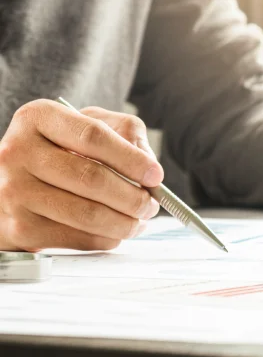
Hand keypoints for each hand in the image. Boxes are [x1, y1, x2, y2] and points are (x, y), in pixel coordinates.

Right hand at [0, 100, 163, 251]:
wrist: (18, 180)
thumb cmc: (63, 149)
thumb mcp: (92, 124)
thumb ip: (126, 134)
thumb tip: (149, 167)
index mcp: (39, 118)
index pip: (93, 136)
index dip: (131, 159)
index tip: (155, 175)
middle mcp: (18, 152)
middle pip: (91, 178)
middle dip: (133, 197)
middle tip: (151, 204)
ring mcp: (14, 192)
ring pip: (86, 214)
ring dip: (125, 222)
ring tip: (139, 219)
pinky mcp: (19, 227)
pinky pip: (77, 238)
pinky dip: (107, 238)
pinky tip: (116, 231)